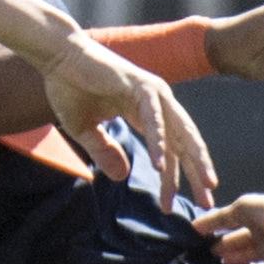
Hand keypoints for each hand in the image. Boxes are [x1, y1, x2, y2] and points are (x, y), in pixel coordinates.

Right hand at [39, 28, 217, 205]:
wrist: (55, 56)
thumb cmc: (69, 87)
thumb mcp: (85, 130)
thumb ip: (105, 152)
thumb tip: (122, 176)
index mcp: (146, 112)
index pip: (169, 149)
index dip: (173, 179)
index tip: (171, 207)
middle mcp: (156, 102)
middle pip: (184, 142)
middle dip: (198, 173)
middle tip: (208, 201)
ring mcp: (151, 92)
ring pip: (180, 131)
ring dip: (193, 160)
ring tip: (204, 185)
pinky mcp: (140, 85)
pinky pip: (154, 119)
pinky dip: (158, 142)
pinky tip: (160, 165)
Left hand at [206, 189, 263, 263]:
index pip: (256, 260)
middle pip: (242, 245)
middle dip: (228, 254)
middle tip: (211, 261)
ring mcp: (255, 222)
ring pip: (232, 231)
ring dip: (218, 239)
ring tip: (201, 248)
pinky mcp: (243, 208)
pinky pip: (221, 216)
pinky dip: (207, 222)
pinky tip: (193, 229)